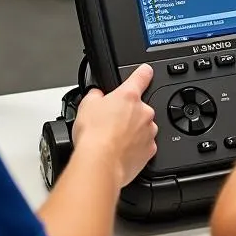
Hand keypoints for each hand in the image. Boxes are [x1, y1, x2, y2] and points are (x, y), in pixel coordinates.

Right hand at [72, 64, 157, 187]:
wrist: (100, 164)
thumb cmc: (94, 136)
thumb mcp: (86, 105)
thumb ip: (96, 95)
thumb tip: (97, 95)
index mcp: (129, 96)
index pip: (142, 76)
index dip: (144, 72)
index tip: (146, 71)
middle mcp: (144, 112)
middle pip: (139, 108)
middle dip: (127, 113)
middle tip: (111, 123)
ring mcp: (149, 132)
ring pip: (142, 127)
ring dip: (132, 131)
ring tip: (113, 140)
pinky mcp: (150, 151)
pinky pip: (144, 145)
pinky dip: (135, 148)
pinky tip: (120, 152)